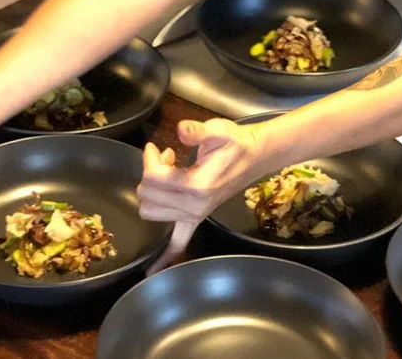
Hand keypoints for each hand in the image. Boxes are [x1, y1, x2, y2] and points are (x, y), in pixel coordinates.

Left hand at [138, 117, 263, 274]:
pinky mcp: (195, 220)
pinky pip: (178, 246)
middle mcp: (194, 205)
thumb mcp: (217, 130)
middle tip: (165, 159)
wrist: (254, 157)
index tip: (156, 147)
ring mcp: (194, 216)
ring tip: (168, 175)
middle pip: (147, 195)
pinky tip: (151, 272)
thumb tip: (181, 130)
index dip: (149, 159)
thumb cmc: (235, 143)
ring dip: (153, 192)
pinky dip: (164, 259)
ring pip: (151, 211)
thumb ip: (197, 131)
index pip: (153, 178)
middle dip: (149, 173)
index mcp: (197, 185)